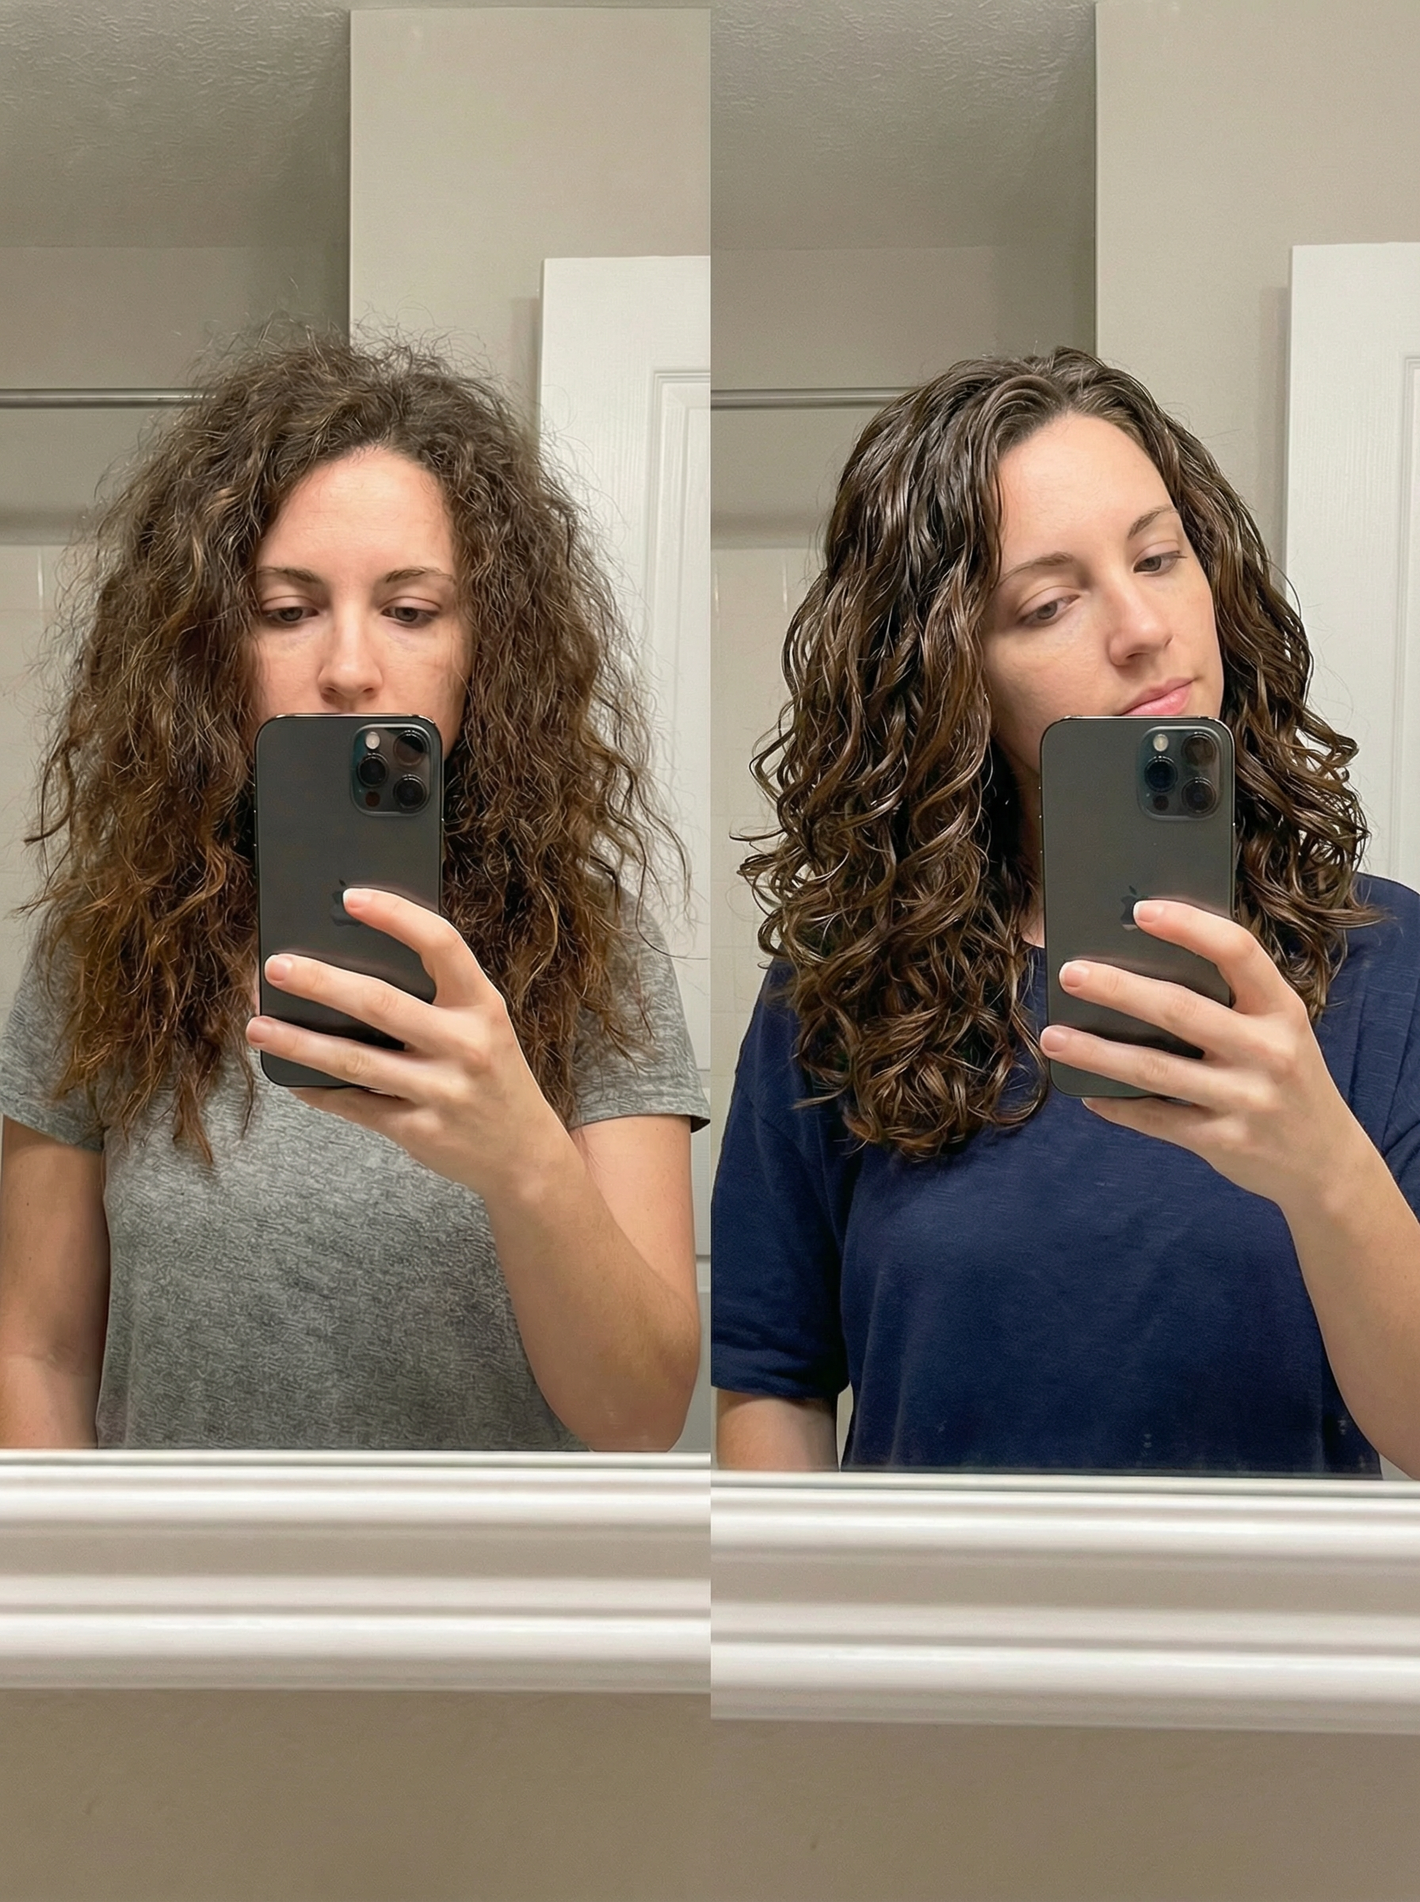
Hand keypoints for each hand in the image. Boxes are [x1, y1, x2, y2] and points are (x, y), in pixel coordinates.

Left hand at [244, 887, 567, 1200]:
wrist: (524, 1155)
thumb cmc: (491, 1074)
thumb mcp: (483, 1027)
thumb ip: (438, 998)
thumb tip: (353, 962)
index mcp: (483, 1005)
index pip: (442, 945)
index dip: (396, 916)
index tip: (351, 897)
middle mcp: (466, 1045)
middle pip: (381, 1003)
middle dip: (320, 982)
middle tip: (275, 967)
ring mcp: (442, 1091)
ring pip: (354, 1061)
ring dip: (298, 1041)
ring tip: (257, 1025)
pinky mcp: (419, 1131)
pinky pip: (354, 1105)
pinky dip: (316, 1089)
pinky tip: (289, 1074)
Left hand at [1039, 899, 1368, 1213]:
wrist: (1327, 1164)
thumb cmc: (1286, 1078)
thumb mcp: (1280, 1031)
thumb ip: (1231, 1000)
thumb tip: (1142, 960)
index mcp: (1283, 1010)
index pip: (1238, 953)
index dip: (1189, 926)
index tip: (1140, 910)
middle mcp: (1269, 1051)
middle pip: (1181, 1010)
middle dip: (1119, 989)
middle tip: (1069, 973)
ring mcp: (1247, 1100)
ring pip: (1156, 1070)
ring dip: (1096, 1052)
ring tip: (1053, 1036)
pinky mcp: (1223, 1141)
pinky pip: (1156, 1119)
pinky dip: (1116, 1105)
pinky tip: (1085, 1092)